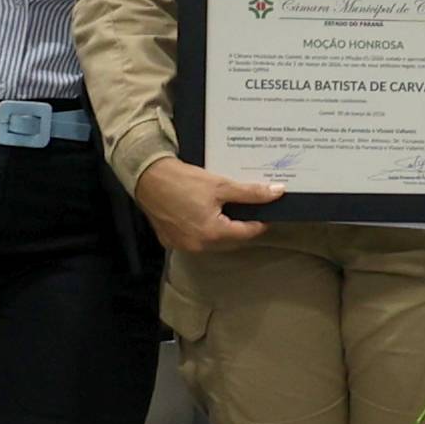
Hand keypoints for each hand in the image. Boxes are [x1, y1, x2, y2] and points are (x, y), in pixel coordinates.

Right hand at [137, 155, 277, 253]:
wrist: (147, 177)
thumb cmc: (183, 180)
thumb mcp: (220, 185)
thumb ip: (250, 193)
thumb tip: (277, 192)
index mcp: (213, 234)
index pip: (247, 233)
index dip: (260, 222)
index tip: (266, 212)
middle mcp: (198, 246)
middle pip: (230, 240)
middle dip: (240, 226)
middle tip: (247, 209)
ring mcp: (183, 245)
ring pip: (213, 242)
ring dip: (222, 230)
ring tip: (227, 210)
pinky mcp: (171, 240)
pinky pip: (195, 239)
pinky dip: (203, 230)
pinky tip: (204, 214)